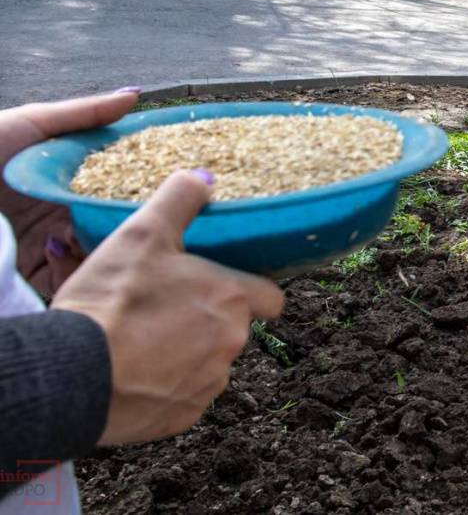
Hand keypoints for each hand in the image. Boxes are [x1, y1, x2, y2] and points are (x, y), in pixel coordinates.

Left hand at [0, 90, 143, 294]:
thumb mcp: (30, 123)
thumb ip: (84, 113)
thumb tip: (134, 94)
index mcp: (65, 180)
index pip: (117, 184)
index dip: (144, 183)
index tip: (171, 180)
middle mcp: (62, 214)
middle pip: (113, 221)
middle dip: (134, 220)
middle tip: (154, 214)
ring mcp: (48, 246)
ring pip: (100, 254)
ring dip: (109, 246)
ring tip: (106, 229)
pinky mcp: (35, 274)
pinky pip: (72, 280)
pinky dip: (77, 268)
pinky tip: (64, 245)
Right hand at [52, 170, 284, 445]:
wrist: (70, 375)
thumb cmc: (111, 300)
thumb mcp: (142, 234)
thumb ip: (179, 200)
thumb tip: (203, 177)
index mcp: (231, 300)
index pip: (271, 297)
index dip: (250, 291)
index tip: (223, 286)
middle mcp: (232, 344)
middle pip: (235, 329)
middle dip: (209, 320)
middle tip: (166, 308)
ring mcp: (209, 384)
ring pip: (211, 364)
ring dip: (188, 353)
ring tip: (143, 339)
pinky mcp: (182, 416)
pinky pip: (185, 396)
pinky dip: (167, 386)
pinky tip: (135, 371)